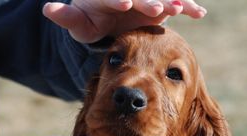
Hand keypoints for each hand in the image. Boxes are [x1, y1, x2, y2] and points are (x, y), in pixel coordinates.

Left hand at [42, 0, 206, 42]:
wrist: (110, 17)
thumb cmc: (91, 20)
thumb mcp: (78, 22)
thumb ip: (66, 16)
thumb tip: (47, 8)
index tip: (126, 4)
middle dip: (149, 0)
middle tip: (159, 7)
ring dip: (173, 1)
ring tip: (183, 8)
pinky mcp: (159, 3)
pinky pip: (175, 2)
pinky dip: (187, 6)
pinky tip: (199, 13)